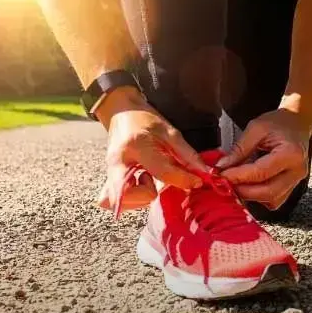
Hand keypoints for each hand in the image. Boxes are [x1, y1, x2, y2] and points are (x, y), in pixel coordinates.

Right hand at [95, 86, 207, 213]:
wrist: (120, 111)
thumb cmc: (145, 119)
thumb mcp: (169, 131)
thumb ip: (187, 153)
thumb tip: (203, 172)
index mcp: (137, 146)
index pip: (162, 172)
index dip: (183, 180)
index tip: (195, 181)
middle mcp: (118, 162)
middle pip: (127, 195)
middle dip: (147, 195)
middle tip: (156, 182)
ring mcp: (109, 171)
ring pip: (119, 202)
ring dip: (138, 197)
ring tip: (147, 179)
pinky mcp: (108, 178)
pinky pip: (112, 200)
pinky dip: (129, 199)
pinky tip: (139, 185)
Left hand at [216, 108, 311, 209]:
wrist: (297, 123)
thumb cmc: (279, 122)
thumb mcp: (256, 128)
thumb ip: (239, 149)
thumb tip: (222, 167)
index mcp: (291, 153)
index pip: (261, 172)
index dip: (239, 176)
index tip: (221, 174)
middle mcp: (297, 170)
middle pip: (268, 192)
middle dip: (243, 190)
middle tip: (225, 182)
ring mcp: (297, 180)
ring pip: (271, 200)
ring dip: (251, 195)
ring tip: (237, 182)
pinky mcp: (292, 186)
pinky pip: (274, 200)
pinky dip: (259, 196)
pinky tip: (250, 185)